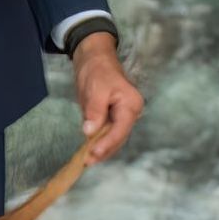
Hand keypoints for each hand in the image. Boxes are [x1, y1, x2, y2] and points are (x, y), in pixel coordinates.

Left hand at [73, 32, 142, 162]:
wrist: (94, 58)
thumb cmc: (97, 70)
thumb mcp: (95, 89)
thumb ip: (94, 111)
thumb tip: (90, 132)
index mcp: (131, 105)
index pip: (120, 130)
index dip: (107, 144)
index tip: (93, 154)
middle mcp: (131, 112)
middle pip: (119, 137)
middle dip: (104, 150)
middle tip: (87, 162)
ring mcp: (123, 115)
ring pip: (114, 137)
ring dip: (102, 149)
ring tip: (87, 160)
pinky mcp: (113, 116)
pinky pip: (108, 132)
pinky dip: (99, 141)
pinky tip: (90, 150)